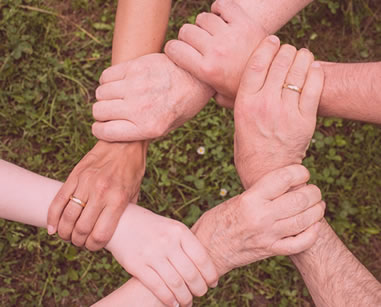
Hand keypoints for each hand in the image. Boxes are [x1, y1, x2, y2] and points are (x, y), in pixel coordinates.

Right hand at [47, 141, 146, 249]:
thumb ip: (125, 212)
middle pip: (81, 229)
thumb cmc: (132, 169)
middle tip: (79, 242)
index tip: (93, 246)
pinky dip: (52, 217)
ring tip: (67, 235)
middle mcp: (101, 193)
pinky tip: (53, 227)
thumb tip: (118, 230)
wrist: (124, 142)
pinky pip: (58, 200)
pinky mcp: (75, 175)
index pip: (100, 234)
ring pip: (67, 217)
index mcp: (118, 200)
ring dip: (65, 232)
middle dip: (78, 241)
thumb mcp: (135, 192)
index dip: (94, 246)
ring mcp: (85, 183)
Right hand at [92, 53, 213, 141]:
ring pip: (100, 93)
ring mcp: (136, 86)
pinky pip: (106, 76)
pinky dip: (108, 81)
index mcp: (148, 127)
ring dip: (105, 96)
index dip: (100, 130)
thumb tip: (114, 132)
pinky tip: (120, 83)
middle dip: (102, 113)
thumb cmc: (182, 105)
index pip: (104, 132)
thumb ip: (141, 132)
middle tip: (112, 111)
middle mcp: (139, 108)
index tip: (104, 126)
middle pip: (99, 111)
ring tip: (118, 96)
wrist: (197, 78)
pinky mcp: (135, 67)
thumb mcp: (167, 128)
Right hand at [106, 204, 218, 306]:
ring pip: (176, 284)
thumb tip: (205, 267)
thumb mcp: (172, 228)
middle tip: (201, 293)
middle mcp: (167, 242)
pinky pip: (157, 287)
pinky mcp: (137, 265)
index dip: (210, 274)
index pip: (202, 258)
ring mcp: (152, 253)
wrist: (122, 221)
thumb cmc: (152, 227)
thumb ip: (186, 244)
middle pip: (191, 273)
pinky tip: (173, 304)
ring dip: (185, 297)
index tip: (213, 283)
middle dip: (199, 288)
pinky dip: (168, 299)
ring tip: (188, 301)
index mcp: (179, 231)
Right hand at [165, 0, 266, 107]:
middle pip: (186, 31)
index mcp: (206, 70)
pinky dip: (219, 8)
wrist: (275, 78)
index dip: (172, 49)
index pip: (174, 49)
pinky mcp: (244, 22)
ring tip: (212, 33)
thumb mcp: (222, 97)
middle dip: (187, 37)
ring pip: (203, 18)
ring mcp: (230, 35)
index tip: (178, 51)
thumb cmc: (245, 89)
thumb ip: (205, 92)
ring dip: (204, 24)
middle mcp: (216, 51)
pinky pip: (223, 5)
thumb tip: (193, 90)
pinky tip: (221, 18)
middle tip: (197, 44)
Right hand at [192, 165, 324, 275]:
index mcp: (250, 199)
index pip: (283, 178)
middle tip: (313, 190)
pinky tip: (313, 226)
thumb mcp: (236, 200)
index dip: (299, 172)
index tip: (303, 173)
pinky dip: (312, 234)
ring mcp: (268, 235)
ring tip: (318, 205)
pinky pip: (300, 243)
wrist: (207, 250)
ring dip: (317, 210)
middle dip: (313, 192)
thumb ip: (260, 193)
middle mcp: (261, 216)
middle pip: (300, 199)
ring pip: (305, 220)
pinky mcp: (270, 250)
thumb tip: (286, 185)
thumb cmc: (217, 221)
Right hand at [234, 36, 323, 187]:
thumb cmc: (249, 146)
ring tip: (302, 55)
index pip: (256, 64)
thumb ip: (238, 100)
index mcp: (244, 103)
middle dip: (286, 50)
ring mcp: (286, 112)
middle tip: (288, 50)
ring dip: (302, 57)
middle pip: (279, 63)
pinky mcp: (305, 120)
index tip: (272, 40)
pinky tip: (313, 68)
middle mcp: (264, 105)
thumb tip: (237, 80)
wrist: (266, 172)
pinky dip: (315, 72)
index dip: (266, 46)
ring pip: (298, 71)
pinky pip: (314, 87)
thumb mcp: (237, 121)